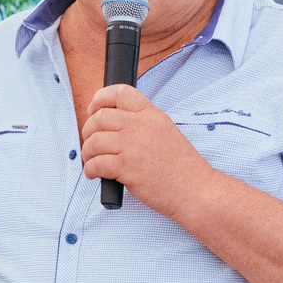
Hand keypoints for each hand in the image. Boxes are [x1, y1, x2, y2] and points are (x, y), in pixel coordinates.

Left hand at [81, 85, 219, 218]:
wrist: (194, 189)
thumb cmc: (180, 166)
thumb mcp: (166, 131)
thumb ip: (143, 123)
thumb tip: (113, 124)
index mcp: (151, 114)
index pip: (120, 93)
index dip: (100, 99)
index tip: (93, 110)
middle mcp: (141, 126)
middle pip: (100, 117)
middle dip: (88, 130)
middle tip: (91, 143)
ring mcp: (132, 146)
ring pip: (94, 141)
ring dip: (87, 152)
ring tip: (92, 160)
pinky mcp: (126, 168)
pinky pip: (96, 163)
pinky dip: (90, 170)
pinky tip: (94, 174)